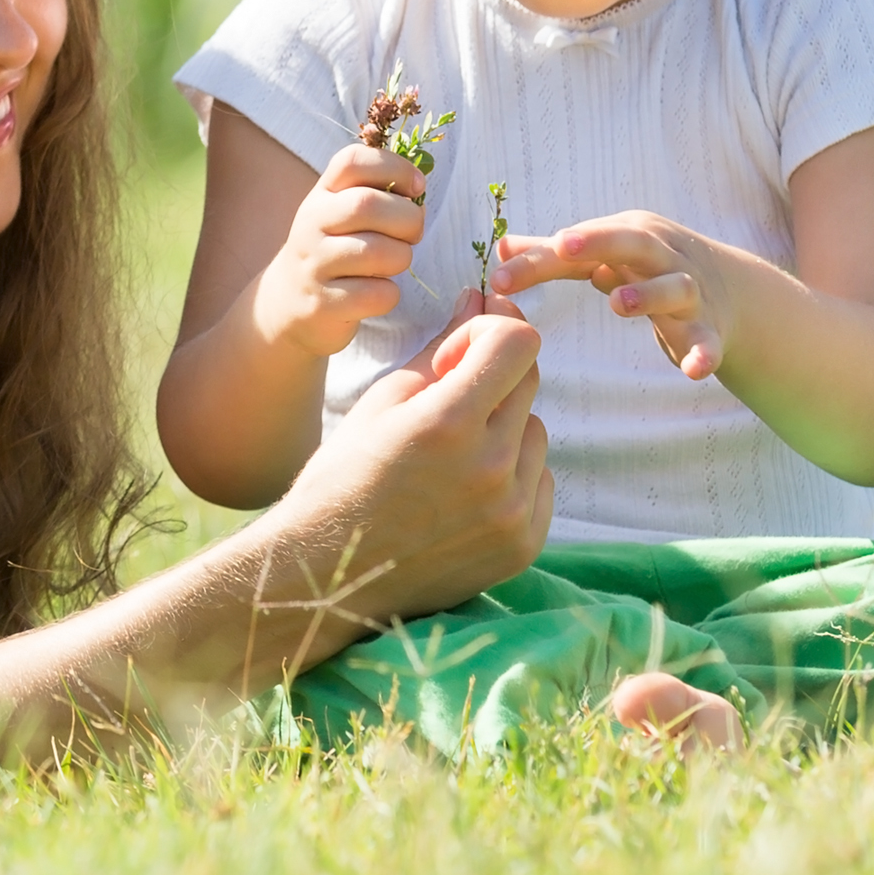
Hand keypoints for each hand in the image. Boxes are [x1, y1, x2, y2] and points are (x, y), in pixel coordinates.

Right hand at [253, 143, 429, 358]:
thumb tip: (418, 196)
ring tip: (391, 263)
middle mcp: (312, 223)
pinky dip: (388, 295)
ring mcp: (314, 264)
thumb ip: (377, 195)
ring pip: (379, 252)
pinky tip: (376, 292)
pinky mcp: (323, 303)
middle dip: (409, 220)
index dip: (395, 168)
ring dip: (401, 258)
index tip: (416, 187)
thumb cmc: (333, 250)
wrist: (288, 301)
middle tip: (412, 234)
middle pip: (368, 205)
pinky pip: (377, 294)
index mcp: (322, 194)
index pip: (352, 162)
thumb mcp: (342, 214)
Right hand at [269, 311, 553, 630]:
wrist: (333, 576)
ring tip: (451, 457)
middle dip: (492, 376)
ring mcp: (512, 512)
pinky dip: (513, 475)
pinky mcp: (523, 545)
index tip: (457, 351)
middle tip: (448, 397)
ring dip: (503, 428)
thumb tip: (480, 298)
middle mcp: (489, 468)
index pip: (517, 342)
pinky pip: (541, 481)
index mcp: (445, 423)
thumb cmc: (344, 479)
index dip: (488, 333)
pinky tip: (465, 492)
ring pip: (535, 431)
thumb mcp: (382, 402)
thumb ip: (439, 349)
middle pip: (528, 382)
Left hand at [496, 213, 733, 379]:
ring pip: (673, 285)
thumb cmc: (647, 267)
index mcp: (627, 236)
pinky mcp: (710, 327)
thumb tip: (500, 248)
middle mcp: (660, 257)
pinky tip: (692, 371)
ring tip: (618, 303)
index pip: (576, 246)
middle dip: (599, 241)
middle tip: (563, 248)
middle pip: (632, 242)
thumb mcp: (605, 254)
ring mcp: (689, 291)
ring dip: (647, 292)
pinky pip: (708, 340)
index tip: (499, 276)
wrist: (731, 287)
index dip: (537, 260)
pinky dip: (704, 353)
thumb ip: (553, 256)